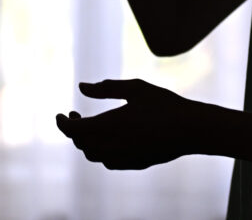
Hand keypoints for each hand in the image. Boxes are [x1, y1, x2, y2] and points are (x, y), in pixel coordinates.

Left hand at [55, 79, 201, 169]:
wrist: (191, 129)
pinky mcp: (134, 164)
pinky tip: (107, 139)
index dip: (62, 124)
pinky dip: (101, 151)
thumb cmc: (164, 104)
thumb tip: (81, 87)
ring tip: (90, 126)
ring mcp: (124, 158)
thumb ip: (106, 88)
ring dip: (86, 142)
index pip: (74, 131)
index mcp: (111, 125)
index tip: (61, 115)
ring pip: (94, 155)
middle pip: (82, 144)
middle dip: (74, 130)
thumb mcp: (135, 88)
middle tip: (75, 115)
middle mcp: (114, 145)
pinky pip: (108, 161)